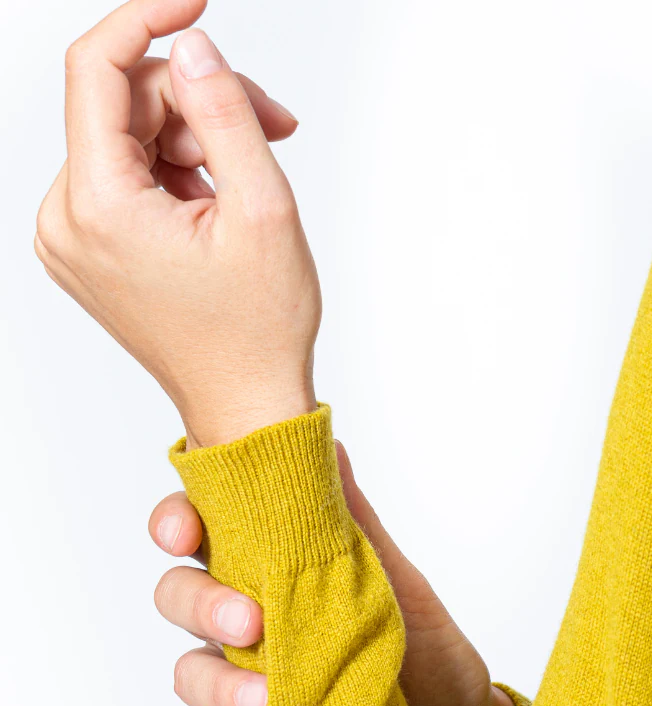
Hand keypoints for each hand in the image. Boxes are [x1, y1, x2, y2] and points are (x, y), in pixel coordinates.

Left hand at [35, 0, 318, 447]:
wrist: (246, 403)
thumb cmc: (259, 329)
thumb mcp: (262, 210)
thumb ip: (227, 113)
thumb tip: (195, 48)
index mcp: (99, 208)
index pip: (97, 70)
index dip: (148, 20)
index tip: (198, 5)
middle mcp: (64, 221)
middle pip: (121, 106)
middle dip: (197, 103)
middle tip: (271, 126)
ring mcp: (70, 240)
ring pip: (126, 140)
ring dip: (192, 141)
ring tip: (250, 182)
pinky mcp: (87, 251)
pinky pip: (123, 178)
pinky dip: (173, 174)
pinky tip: (217, 203)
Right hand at [150, 442, 520, 705]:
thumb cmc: (428, 650)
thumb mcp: (398, 584)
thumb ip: (355, 525)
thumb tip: (329, 444)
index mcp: (274, 572)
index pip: (203, 535)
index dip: (177, 524)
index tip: (184, 533)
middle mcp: (249, 624)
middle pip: (179, 599)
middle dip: (200, 604)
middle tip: (250, 620)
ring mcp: (245, 682)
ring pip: (189, 673)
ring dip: (217, 684)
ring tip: (268, 700)